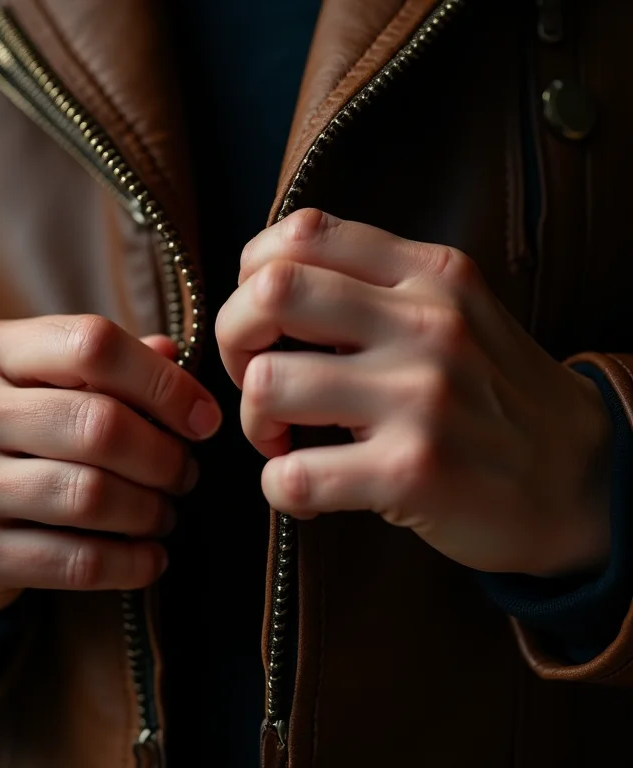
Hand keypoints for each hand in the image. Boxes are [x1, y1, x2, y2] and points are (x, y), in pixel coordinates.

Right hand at [0, 315, 221, 613]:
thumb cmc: (32, 424)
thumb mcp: (60, 376)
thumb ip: (118, 361)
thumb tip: (174, 355)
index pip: (94, 346)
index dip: (166, 384)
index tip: (205, 420)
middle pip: (99, 425)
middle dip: (165, 456)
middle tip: (185, 473)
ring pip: (91, 496)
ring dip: (150, 510)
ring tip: (165, 511)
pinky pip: (75, 562)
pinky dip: (131, 563)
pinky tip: (151, 557)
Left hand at [217, 209, 611, 576]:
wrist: (580, 479)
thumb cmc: (494, 395)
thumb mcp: (454, 313)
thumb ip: (373, 288)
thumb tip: (265, 288)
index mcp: (428, 274)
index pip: (299, 233)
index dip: (251, 278)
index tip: (266, 325)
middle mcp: (425, 323)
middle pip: (267, 294)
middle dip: (232, 341)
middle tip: (254, 377)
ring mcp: (420, 397)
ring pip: (267, 385)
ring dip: (254, 423)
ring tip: (284, 442)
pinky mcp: (411, 472)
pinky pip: (292, 476)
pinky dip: (279, 487)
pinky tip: (307, 491)